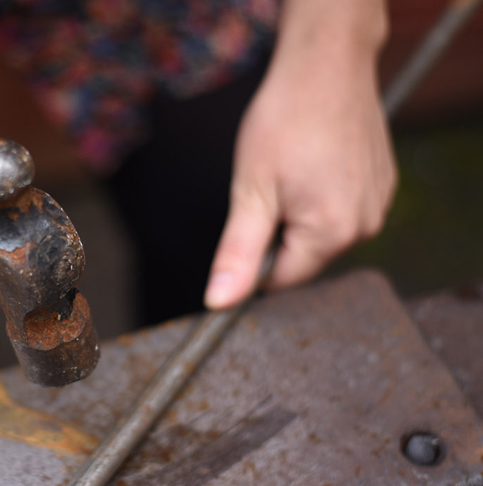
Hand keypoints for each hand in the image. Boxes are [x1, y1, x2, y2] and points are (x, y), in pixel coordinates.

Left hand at [204, 1, 396, 309]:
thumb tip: (219, 302)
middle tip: (270, 185)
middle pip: (303, 258)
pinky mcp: (384, 185)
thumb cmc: (285, 121)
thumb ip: (237, 253)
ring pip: (321, 234)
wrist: (326, 65)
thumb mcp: (250, 191)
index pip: (282, 279)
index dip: (254, 256)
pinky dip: (321, 195)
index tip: (248, 217)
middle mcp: (366, 226)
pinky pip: (342, 210)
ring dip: (299, 213)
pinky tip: (314, 162)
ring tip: (293, 170)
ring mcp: (379, 204)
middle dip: (278, 231)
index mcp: (332, 233)